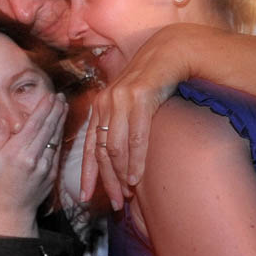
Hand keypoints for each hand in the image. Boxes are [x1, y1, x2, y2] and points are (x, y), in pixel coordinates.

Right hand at [0, 93, 67, 236]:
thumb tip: (4, 119)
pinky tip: (61, 125)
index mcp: (16, 152)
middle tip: (60, 96)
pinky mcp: (53, 172)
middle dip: (55, 110)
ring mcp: (45, 165)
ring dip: (61, 119)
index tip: (49, 96)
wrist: (13, 208)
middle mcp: (32, 157)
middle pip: (48, 128)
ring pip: (55, 137)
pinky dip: (60, 135)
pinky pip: (57, 149)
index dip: (44, 108)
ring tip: (63, 105)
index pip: (34, 124)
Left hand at [80, 25, 193, 208]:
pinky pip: (136, 137)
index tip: (84, 196)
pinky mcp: (140, 97)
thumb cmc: (154, 80)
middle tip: (116, 203)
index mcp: (101, 106)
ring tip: (128, 194)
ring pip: (116, 147)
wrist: (171, 52)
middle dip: (108, 180)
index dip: (86, 173)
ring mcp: (121, 99)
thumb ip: (123, 122)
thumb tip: (119, 153)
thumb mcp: (133, 101)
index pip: (90, 146)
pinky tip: (137, 176)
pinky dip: (135, 160)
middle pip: (102, 151)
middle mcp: (106, 102)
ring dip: (121, 174)